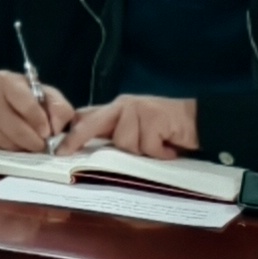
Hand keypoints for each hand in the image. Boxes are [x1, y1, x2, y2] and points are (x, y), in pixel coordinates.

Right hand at [0, 69, 72, 151]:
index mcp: (5, 81)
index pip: (26, 105)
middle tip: (42, 146)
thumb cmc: (21, 96)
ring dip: (21, 148)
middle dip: (33, 142)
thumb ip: (58, 108)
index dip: (40, 122)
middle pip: (14, 128)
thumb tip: (56, 130)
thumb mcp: (42, 93)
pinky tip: (12, 143)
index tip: (48, 133)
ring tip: (28, 143)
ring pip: (4, 142)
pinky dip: (7, 150)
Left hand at [62, 94, 199, 160]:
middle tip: (63, 153)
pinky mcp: (154, 117)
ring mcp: (138, 109)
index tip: (58, 150)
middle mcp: (123, 106)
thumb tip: (86, 148)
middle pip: (92, 123)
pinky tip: (169, 148)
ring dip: (142, 151)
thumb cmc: (166, 131)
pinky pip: (147, 146)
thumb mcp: (135, 130)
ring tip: (158, 147)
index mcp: (116, 109)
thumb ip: (114, 134)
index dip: (71, 133)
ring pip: (124, 142)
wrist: (199, 123)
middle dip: (77, 139)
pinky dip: (159, 152)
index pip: (87, 117)